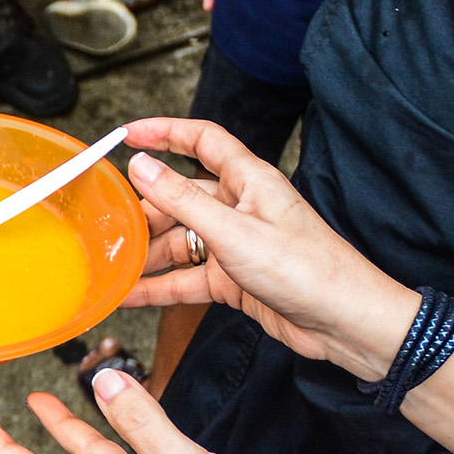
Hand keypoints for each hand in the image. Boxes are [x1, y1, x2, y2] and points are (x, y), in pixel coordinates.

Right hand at [113, 121, 419, 380]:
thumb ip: (182, 199)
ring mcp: (236, 244)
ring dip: (148, 254)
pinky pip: (187, 277)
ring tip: (113, 264)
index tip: (127, 134)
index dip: (164, 132)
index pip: (201, 140)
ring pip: (181, 241)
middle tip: (109, 224)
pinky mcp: (234, 279)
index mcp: (248, 181)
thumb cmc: (308, 270)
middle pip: (181, 197)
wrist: (345, 322)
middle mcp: (240, 207)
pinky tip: (132, 294)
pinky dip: (160, 286)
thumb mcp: (233, 231)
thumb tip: (141, 166)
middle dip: (145, 210)